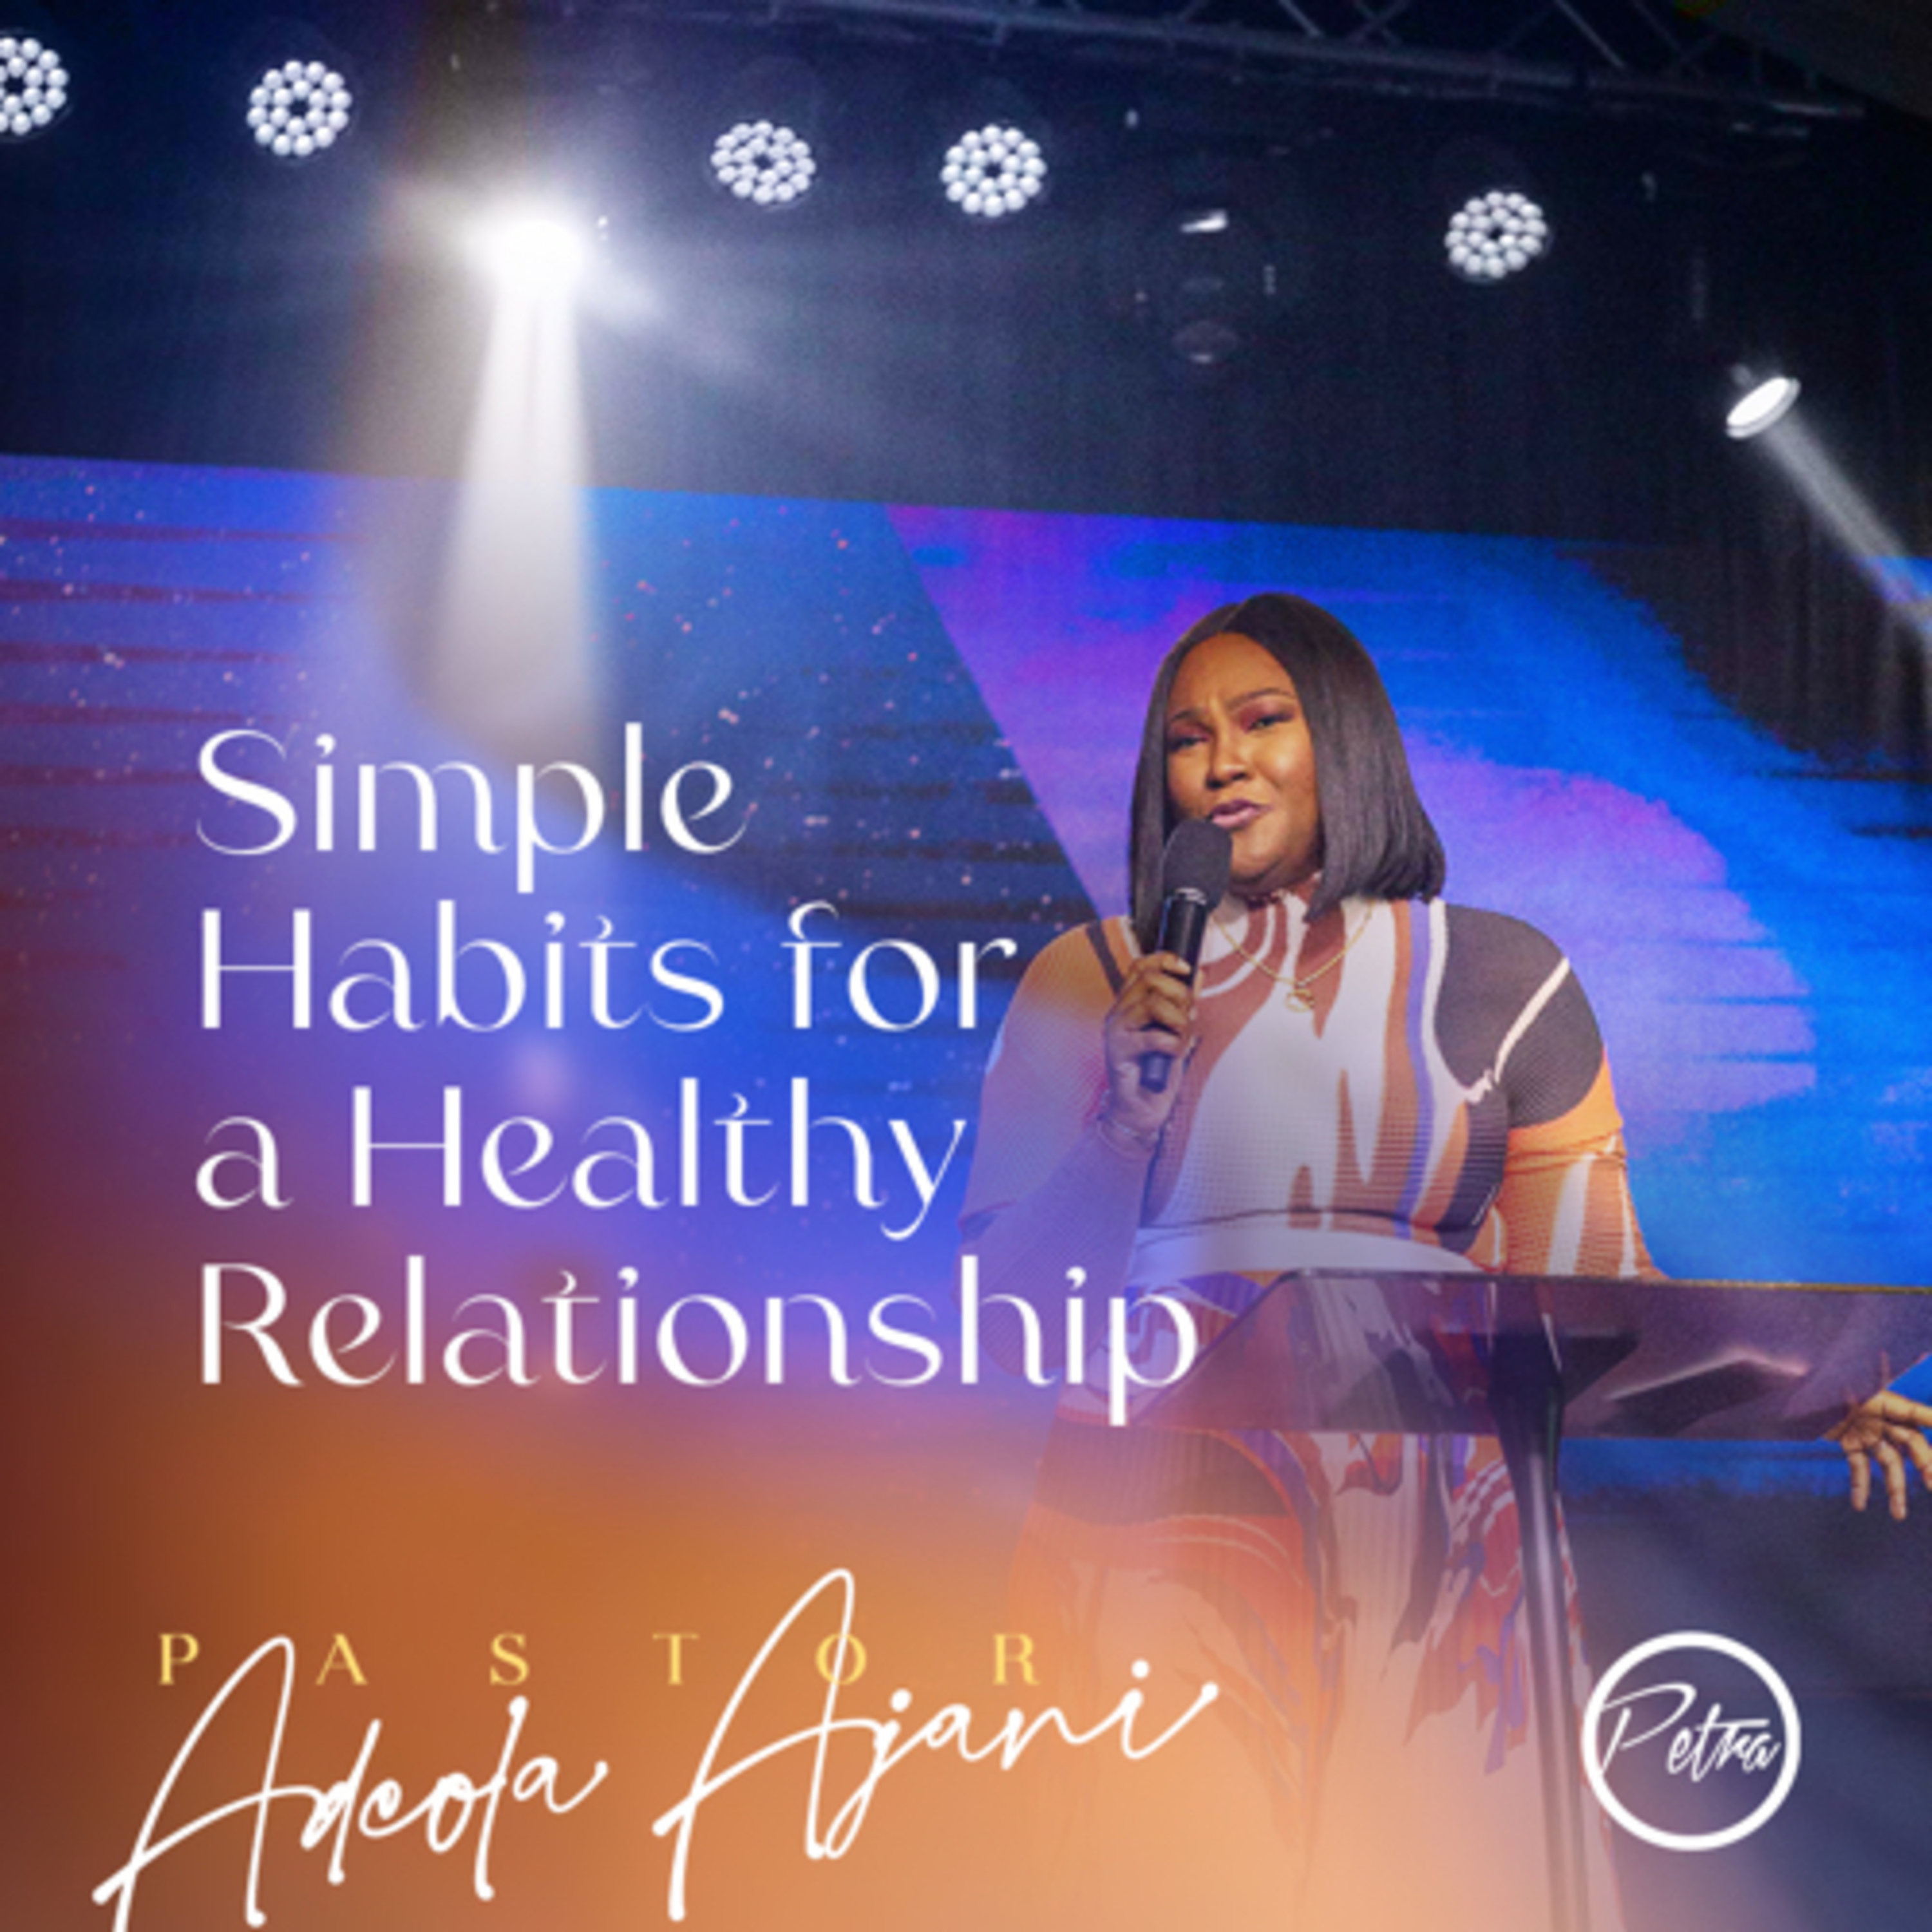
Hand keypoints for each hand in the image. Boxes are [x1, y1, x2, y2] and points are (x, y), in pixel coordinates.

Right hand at [1099, 950, 1196, 1144]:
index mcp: (1129, 1004)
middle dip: (1179, 994)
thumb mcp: (1176, 1031)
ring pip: (1152, 1003)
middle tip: (1189, 1016)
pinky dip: (1173, 1044)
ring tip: (1183, 1038)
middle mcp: (1119, 1012)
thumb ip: (1183, 1004)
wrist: (1141, 1109)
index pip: (1140, 966)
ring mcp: (1115, 1030)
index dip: (1164, 959)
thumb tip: (1199, 976)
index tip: (1185, 968)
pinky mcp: (1119, 1051)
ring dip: (1179, 1020)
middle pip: (1149, 979)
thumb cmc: (1156, 1071)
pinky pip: (1152, 1036)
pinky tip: (1175, 1053)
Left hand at [1827, 1390, 1931, 1519]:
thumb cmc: (1826, 1382)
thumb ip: (1888, 1398)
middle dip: (1924, 1465)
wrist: (1798, 1389)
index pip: (1917, 1415)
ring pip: (1888, 1463)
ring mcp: (1867, 1432)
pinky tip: (1860, 1505)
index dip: (1931, 1422)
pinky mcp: (1849, 1442)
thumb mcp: (1855, 1388)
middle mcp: (1883, 1419)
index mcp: (1887, 1402)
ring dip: (1895, 1489)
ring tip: (1899, 1515)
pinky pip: (1858, 1467)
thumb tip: (1921, 1404)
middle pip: (1911, 1445)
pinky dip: (1860, 1486)